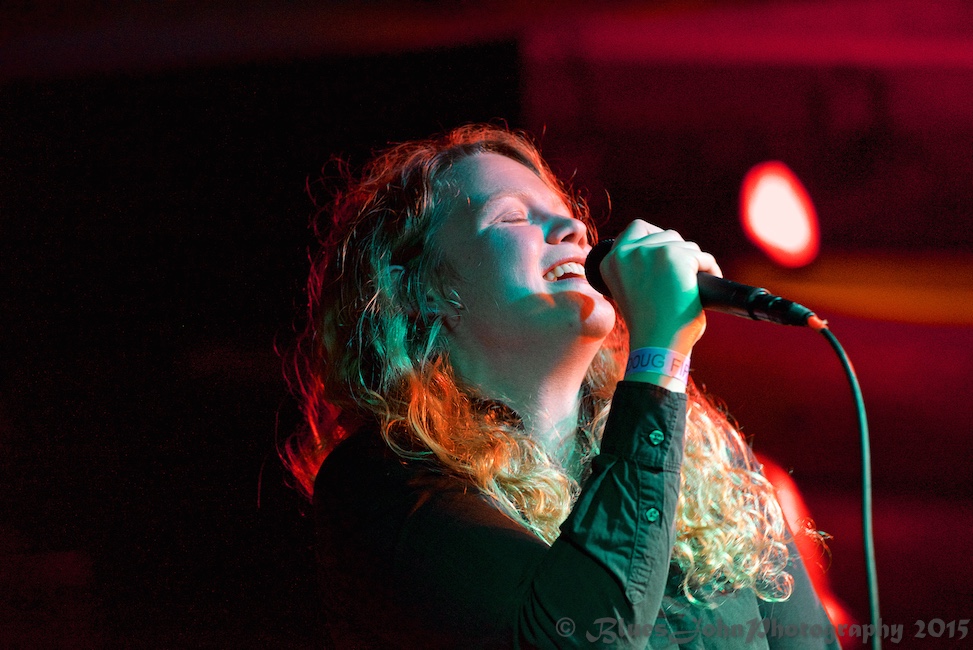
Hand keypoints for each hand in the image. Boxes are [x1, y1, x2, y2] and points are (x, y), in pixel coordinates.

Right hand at [597, 220, 721, 356]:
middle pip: (665, 235)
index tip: (667, 256)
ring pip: (685, 245)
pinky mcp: (675, 256)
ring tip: (692, 287)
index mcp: (610, 262)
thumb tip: (670, 249)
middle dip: (679, 253)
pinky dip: (710, 271)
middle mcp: (625, 252)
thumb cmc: (649, 327)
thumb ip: (641, 268)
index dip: (655, 238)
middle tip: (684, 278)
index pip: (636, 229)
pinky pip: (703, 257)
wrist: (657, 345)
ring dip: (693, 263)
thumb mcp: (634, 291)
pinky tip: (704, 290)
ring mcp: (650, 252)